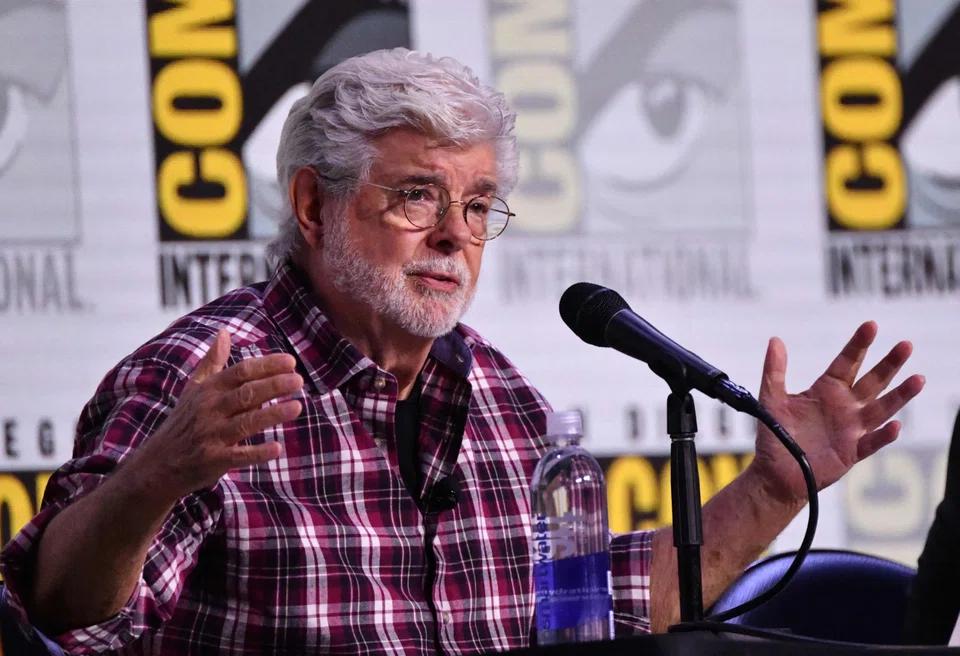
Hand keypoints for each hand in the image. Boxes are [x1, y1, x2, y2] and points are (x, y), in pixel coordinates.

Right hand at [129, 329, 303, 501]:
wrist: (158, 463)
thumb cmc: (183, 422)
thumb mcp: (194, 388)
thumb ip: (212, 361)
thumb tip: (224, 332)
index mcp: (208, 390)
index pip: (240, 372)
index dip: (265, 366)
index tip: (290, 361)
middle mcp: (209, 409)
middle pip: (246, 393)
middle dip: (273, 385)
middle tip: (298, 380)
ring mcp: (211, 435)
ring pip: (245, 422)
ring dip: (272, 414)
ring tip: (297, 407)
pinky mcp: (213, 459)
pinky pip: (238, 455)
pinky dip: (258, 452)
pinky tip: (277, 449)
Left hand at [749, 321, 924, 504]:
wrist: (776, 474)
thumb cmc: (775, 436)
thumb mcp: (771, 399)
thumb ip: (774, 372)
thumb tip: (775, 340)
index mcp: (826, 391)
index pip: (847, 363)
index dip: (859, 345)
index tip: (871, 325)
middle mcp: (844, 407)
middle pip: (872, 381)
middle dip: (889, 364)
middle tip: (906, 345)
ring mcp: (851, 430)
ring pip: (881, 409)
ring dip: (899, 396)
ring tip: (918, 379)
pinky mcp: (852, 452)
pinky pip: (871, 442)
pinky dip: (883, 435)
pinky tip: (895, 425)